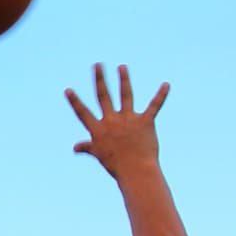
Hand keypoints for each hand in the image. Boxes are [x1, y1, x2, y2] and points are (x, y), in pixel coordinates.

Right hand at [66, 64, 168, 180]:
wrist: (136, 170)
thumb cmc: (116, 166)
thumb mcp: (99, 155)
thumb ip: (87, 147)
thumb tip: (75, 147)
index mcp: (98, 130)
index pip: (83, 113)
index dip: (75, 102)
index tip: (68, 90)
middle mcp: (112, 121)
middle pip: (103, 96)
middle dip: (100, 79)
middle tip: (98, 64)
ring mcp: (128, 119)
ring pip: (126, 95)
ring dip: (124, 80)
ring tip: (122, 67)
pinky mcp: (145, 121)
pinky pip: (154, 105)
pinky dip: (161, 95)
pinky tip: (166, 85)